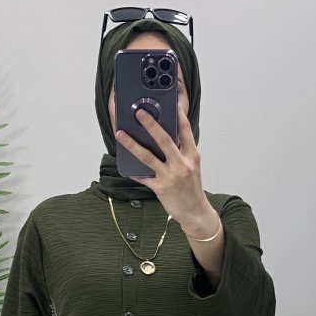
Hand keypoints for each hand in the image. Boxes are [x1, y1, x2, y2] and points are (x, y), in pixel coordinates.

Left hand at [115, 105, 209, 229]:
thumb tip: (164, 135)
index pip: (185, 131)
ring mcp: (170, 176)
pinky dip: (133, 170)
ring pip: (148, 157)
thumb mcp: (192, 165)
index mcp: (192, 156)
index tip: (170, 102)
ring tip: (120, 134)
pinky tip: (124, 164)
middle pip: (164, 140)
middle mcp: (182, 164)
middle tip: (139, 112)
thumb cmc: (192, 187)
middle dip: (150, 125)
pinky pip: (143, 177)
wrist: (195, 212)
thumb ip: (181, 150)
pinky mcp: (160, 188)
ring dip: (132, 144)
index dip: (178, 115)